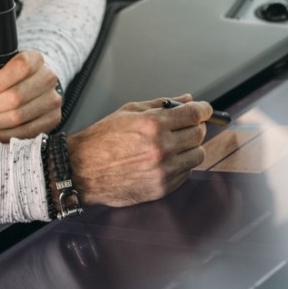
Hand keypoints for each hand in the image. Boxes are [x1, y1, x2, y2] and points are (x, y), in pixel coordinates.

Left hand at [0, 13, 62, 141]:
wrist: (26, 92)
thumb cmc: (5, 77)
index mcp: (35, 59)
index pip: (21, 66)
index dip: (0, 81)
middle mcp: (48, 78)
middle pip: (18, 97)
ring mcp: (53, 100)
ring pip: (20, 118)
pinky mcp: (53, 119)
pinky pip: (27, 133)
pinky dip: (5, 136)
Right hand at [67, 95, 211, 206]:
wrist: (82, 170)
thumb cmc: (102, 139)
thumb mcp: (129, 112)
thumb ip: (161, 105)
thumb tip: (186, 100)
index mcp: (153, 124)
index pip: (194, 114)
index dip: (204, 109)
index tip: (205, 110)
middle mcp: (161, 147)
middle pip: (199, 134)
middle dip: (196, 127)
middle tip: (186, 126)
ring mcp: (163, 170)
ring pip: (197, 155)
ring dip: (191, 147)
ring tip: (175, 144)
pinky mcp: (162, 188)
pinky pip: (186, 173)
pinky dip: (181, 165)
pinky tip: (165, 160)